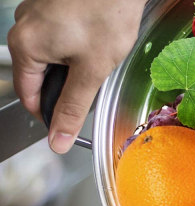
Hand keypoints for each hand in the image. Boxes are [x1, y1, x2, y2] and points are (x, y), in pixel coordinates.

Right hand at [7, 0, 145, 152]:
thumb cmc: (107, 13)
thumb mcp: (91, 72)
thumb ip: (73, 109)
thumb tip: (58, 139)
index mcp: (25, 46)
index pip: (28, 97)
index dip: (50, 116)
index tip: (69, 125)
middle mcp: (23, 27)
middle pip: (39, 77)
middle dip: (65, 89)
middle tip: (93, 86)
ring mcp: (36, 13)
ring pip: (50, 58)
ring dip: (72, 68)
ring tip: (97, 60)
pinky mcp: (52, 6)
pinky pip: (58, 38)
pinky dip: (75, 49)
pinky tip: (95, 43)